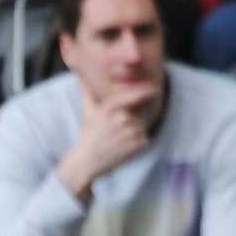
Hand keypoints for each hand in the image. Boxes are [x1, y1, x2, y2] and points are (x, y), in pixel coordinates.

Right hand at [56, 82, 155, 200]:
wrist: (89, 159)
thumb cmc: (89, 134)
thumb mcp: (88, 111)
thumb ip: (88, 92)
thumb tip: (81, 76)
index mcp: (110, 108)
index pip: (134, 95)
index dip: (147, 91)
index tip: (154, 89)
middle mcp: (122, 118)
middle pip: (141, 111)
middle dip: (137, 116)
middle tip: (121, 127)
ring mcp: (131, 131)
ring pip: (143, 125)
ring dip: (136, 129)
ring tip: (119, 137)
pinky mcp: (137, 144)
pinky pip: (145, 137)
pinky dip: (138, 141)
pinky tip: (124, 145)